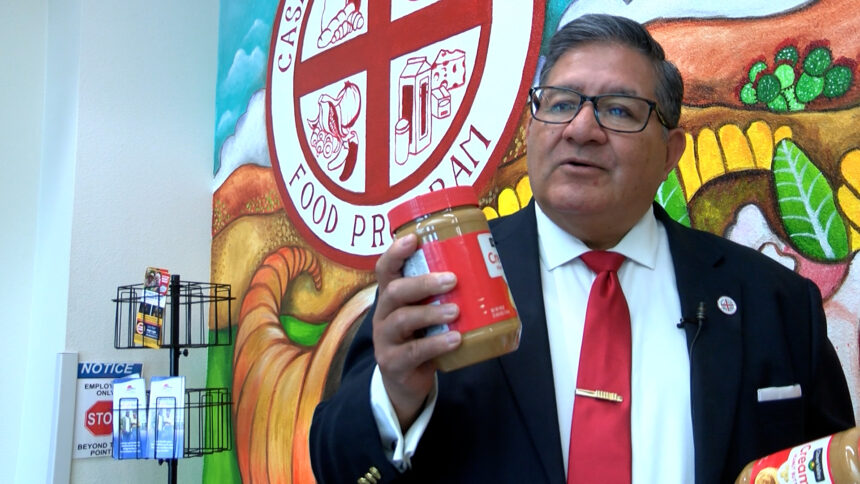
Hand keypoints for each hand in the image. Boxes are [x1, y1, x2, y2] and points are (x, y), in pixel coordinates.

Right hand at [372, 233, 461, 429]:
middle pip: (394, 291)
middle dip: (423, 283)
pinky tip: (455, 339)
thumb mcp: (426, 313)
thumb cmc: (422, 338)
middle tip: (451, 279)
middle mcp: (383, 314)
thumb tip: (487, 270)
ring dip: (431, 313)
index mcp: (391, 297)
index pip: (385, 268)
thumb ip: (442, 296)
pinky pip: (414, 351)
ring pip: (402, 319)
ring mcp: (385, 339)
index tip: (413, 239)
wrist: (406, 382)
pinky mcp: (393, 362)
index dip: (396, 252)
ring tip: (456, 311)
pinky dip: (437, 343)